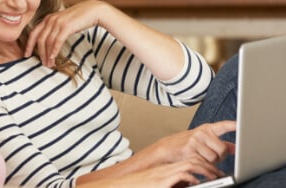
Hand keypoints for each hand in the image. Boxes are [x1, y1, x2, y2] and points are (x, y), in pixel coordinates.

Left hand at [25, 0, 109, 66]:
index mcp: (48, 18)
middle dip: (40, 53)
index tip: (26, 54)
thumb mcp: (62, 22)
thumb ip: (54, 29)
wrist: (92, 11)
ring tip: (49, 64)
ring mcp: (58, 22)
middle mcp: (50, 19)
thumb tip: (48, 43)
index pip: (33, 33)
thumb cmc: (78, 18)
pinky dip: (54, 51)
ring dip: (48, 55)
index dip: (29, 45)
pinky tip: (53, 58)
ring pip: (48, 42)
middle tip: (42, 63)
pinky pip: (57, 41)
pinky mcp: (66, 26)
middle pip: (40, 39)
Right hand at [78, 158, 222, 187]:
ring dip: (205, 170)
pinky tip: (200, 182)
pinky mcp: (162, 180)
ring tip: (216, 176)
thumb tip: (191, 183)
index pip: (189, 161)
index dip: (204, 165)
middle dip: (209, 166)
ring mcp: (164, 173)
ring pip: (190, 164)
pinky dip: (193, 177)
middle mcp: (167, 169)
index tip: (215, 172)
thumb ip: (175, 183)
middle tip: (221, 174)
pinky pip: (182, 174)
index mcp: (167, 170)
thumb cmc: (139, 187)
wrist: (121, 187)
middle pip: (193, 159)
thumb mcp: (161, 185)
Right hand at [142, 120, 235, 164]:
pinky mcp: (190, 149)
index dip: (233, 125)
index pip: (222, 126)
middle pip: (222, 149)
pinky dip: (204, 166)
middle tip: (212, 157)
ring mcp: (195, 140)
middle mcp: (201, 132)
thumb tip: (235, 148)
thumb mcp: (203, 141)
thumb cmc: (186, 145)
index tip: (242, 123)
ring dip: (211, 163)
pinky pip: (204, 162)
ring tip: (202, 158)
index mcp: (207, 129)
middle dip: (220, 157)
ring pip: (214, 157)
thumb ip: (220, 143)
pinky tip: (198, 161)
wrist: (166, 149)